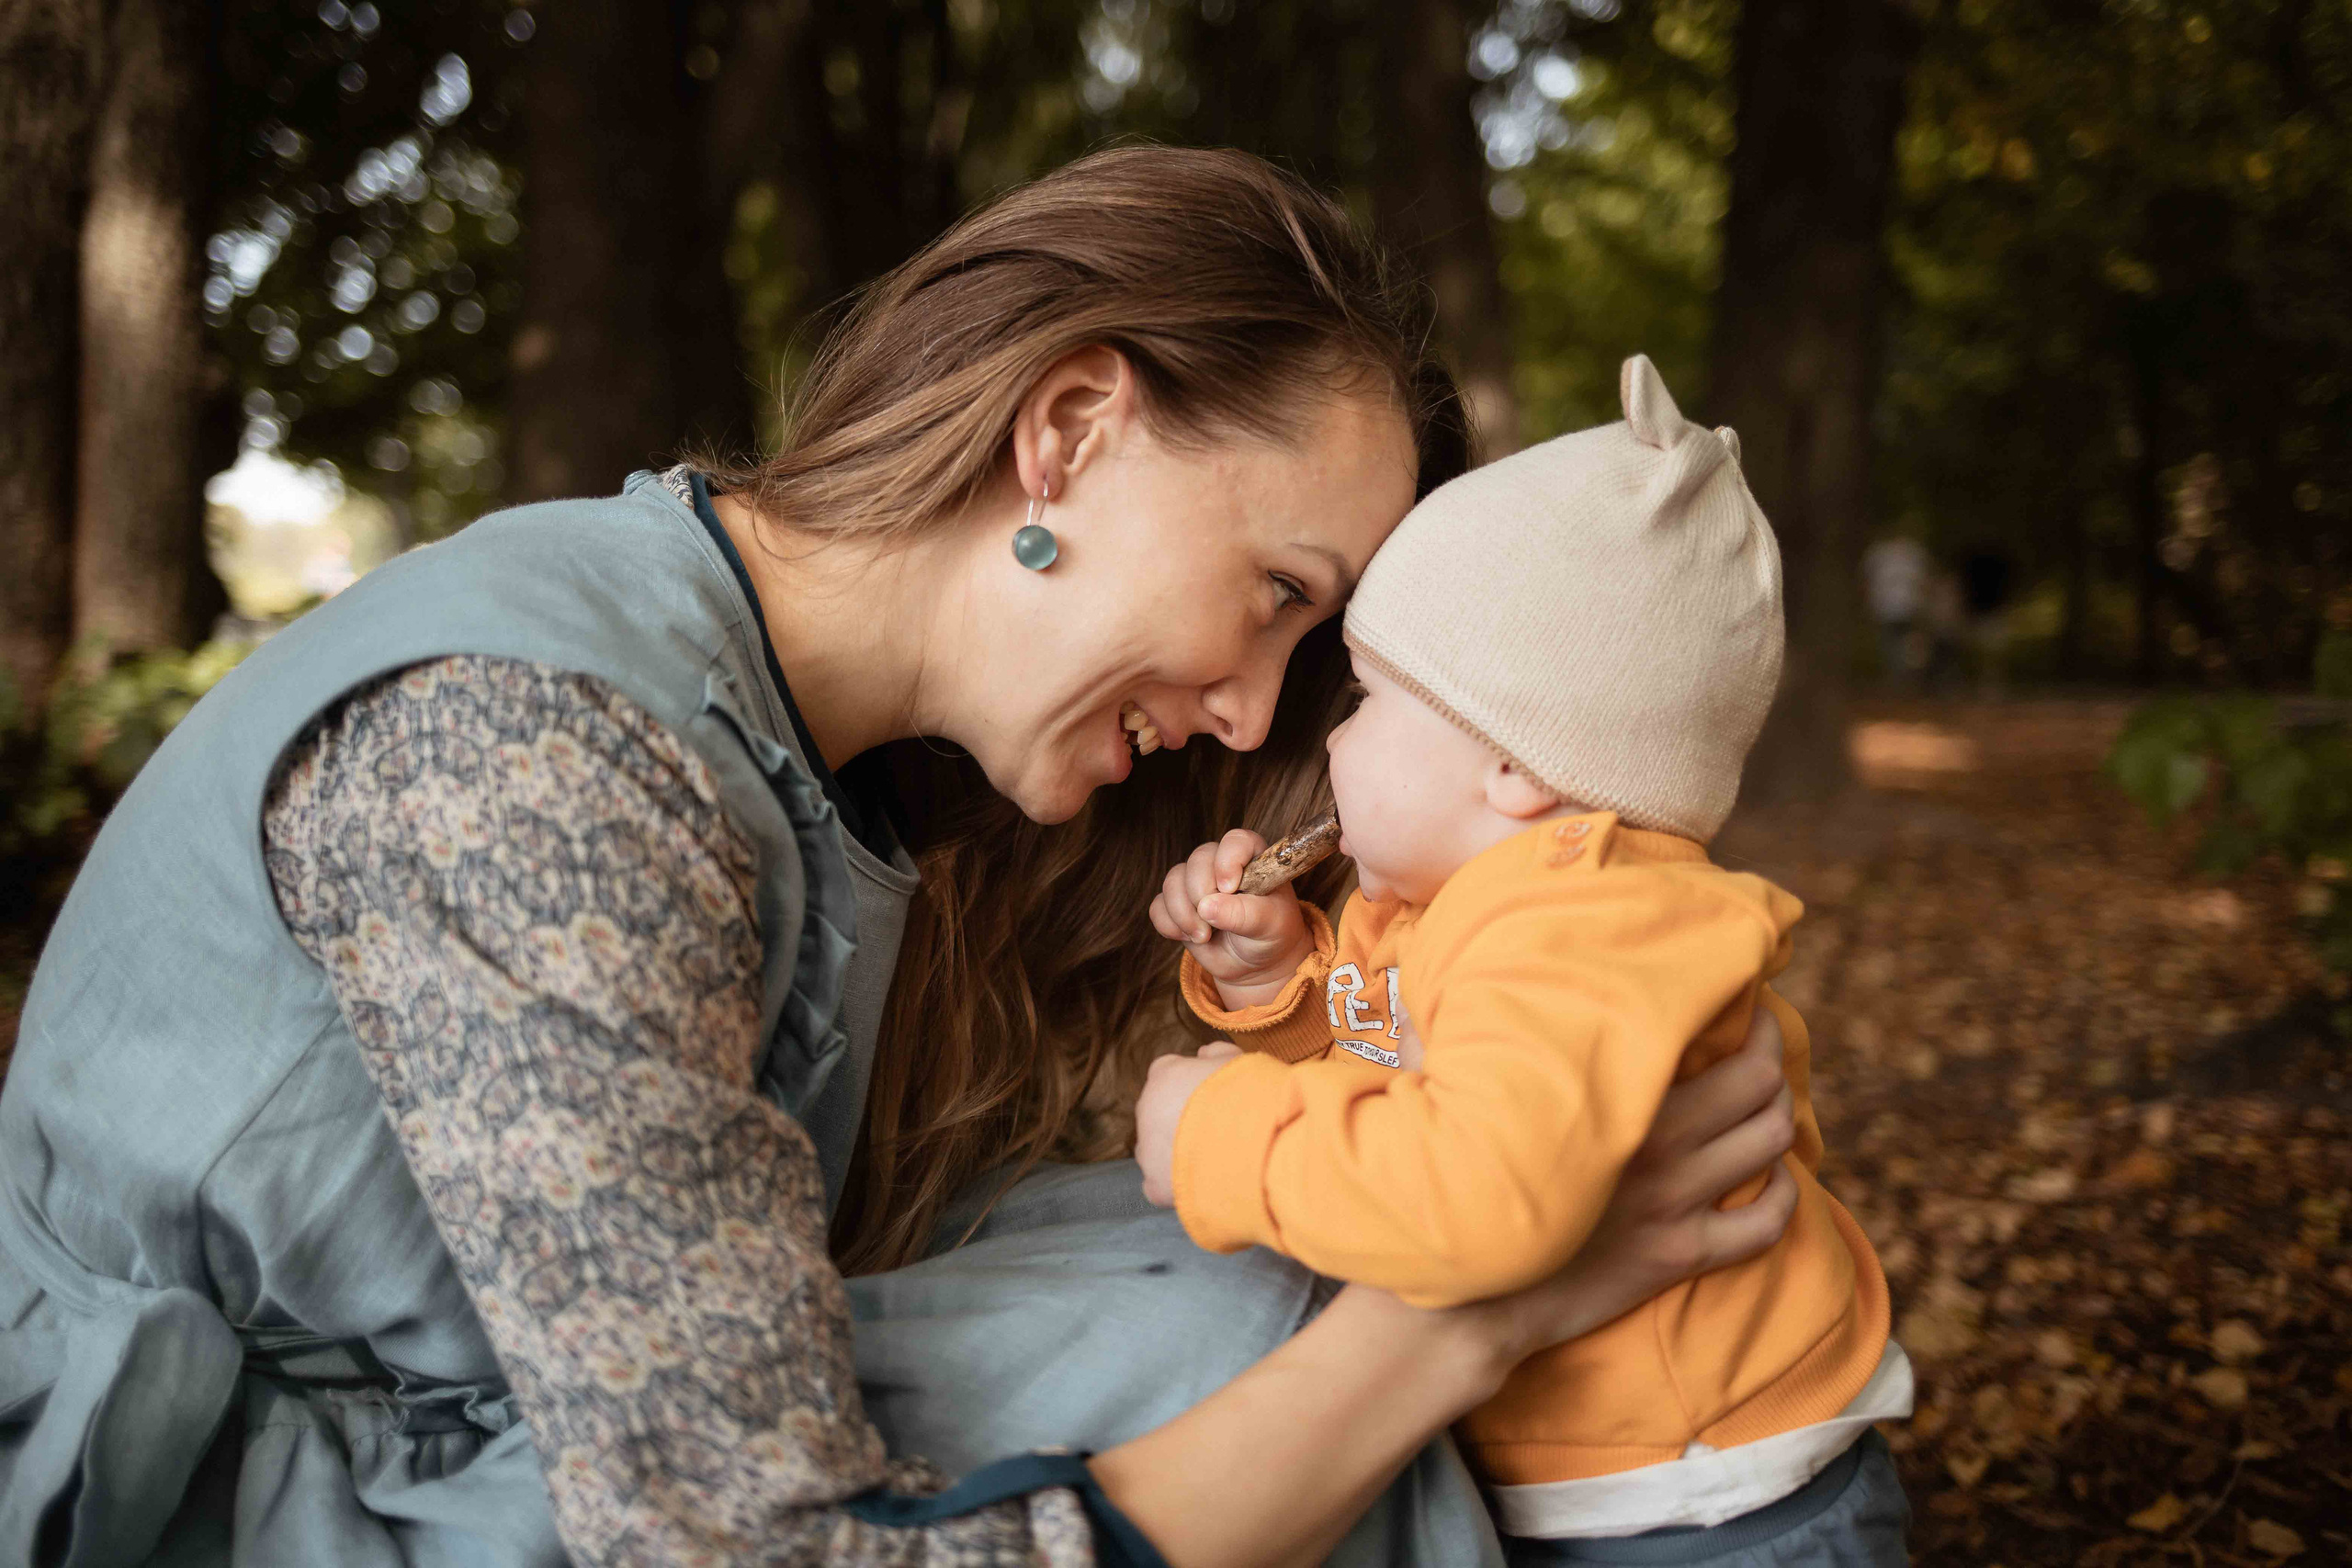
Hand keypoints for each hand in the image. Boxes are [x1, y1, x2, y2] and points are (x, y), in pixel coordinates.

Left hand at [1135, 1042, 1242, 1206]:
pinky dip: (1175, 1186)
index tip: (1211, 1097)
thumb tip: (1204, 1052)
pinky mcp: (1156, 1184)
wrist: (1248, 1138)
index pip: (1166, 1074)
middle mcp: (1147, 1109)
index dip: (1189, 1087)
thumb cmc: (1246, 1092)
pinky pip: (1159, 1186)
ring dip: (1175, 1153)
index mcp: (1165, 1075)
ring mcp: (1148, 1149)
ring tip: (1211, 1160)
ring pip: (1154, 1150)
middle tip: (1214, 1130)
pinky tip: (1200, 1185)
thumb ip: (1217, 1054)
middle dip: (1179, 1121)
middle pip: (1158, 1114)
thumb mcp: (1237, 1061)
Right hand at [1148, 831, 1314, 1004]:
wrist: (1256, 964)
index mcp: (1252, 859)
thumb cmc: (1271, 935)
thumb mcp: (1269, 925)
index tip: (1229, 889)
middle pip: (1197, 860)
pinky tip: (1189, 937)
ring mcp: (1196, 884)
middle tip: (1215, 923)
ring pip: (1172, 882)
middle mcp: (1221, 865)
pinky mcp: (1178, 905)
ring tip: (1204, 936)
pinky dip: (1169, 925)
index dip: (1227, 861)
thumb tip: (1206, 906)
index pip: (1236, 841)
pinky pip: (1158, 906)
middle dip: (1200, 894)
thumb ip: (1243, 914)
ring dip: (1183, 913)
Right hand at [1445, 1006, 1800, 1381]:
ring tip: (1766, 1104)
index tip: (1729, 995)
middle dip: (1770, 1053)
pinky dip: (1785, 1199)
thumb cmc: (1449, 1186)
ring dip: (1781, 1115)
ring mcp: (1676, 1201)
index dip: (1734, 1008)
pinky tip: (1774, 1184)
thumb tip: (1440, 986)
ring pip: (1774, 1142)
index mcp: (1611, 1092)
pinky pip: (1767, 1226)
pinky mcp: (1679, 1255)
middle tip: (1757, 1044)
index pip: (1703, 1029)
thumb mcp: (1441, 1095)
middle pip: (1760, 1081)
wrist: (1466, 1302)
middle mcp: (1658, 1141)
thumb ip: (1447, 1033)